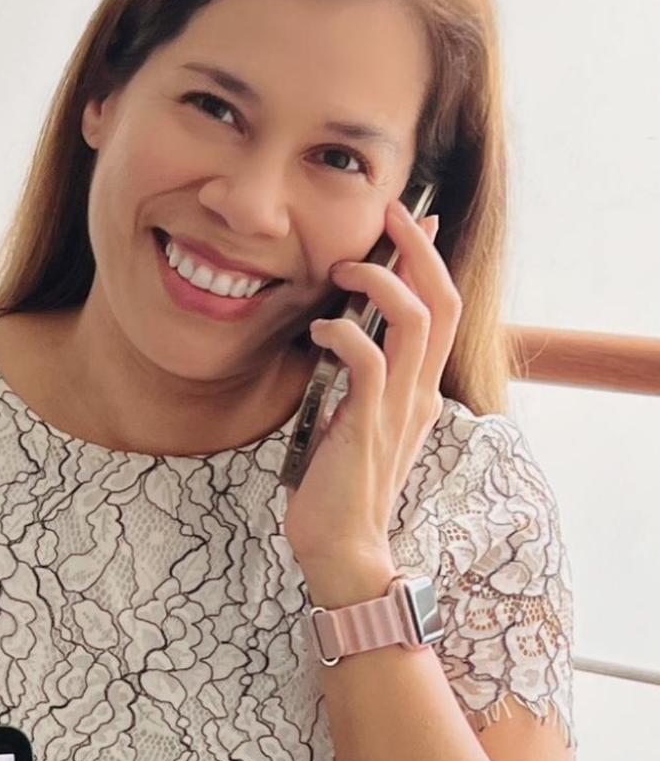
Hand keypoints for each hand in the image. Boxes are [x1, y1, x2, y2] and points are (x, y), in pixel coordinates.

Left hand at [283, 199, 460, 600]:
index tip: (411, 224)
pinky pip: (369, 362)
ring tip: (343, 270)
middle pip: (442, 301)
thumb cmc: (337, 488)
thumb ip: (357, 384)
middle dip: (418, 249)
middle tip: (392, 212)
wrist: (341, 549)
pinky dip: (345, 333)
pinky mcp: (367, 425)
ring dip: (382, 281)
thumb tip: (339, 339)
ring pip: (416, 321)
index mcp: (418, 391)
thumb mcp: (354, 422)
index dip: (431, 261)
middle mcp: (418, 394)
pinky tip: (318, 330)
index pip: (442, 311)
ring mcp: (397, 409)